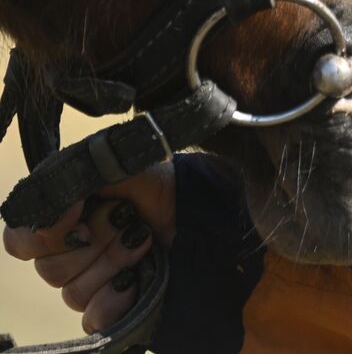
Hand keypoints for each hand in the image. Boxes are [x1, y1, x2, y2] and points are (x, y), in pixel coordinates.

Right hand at [2, 161, 174, 332]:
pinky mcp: (115, 302)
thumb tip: (54, 216)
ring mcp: (92, 280)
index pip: (20, 242)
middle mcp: (70, 252)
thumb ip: (75, 184)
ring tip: (143, 238)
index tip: (78, 213)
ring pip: (73, 293)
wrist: (197, 201)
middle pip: (50, 270)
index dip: (43, 234)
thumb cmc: (154, 181)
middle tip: (127, 218)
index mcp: (60, 220)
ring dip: (112, 262)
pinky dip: (115, 299)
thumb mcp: (114, 166)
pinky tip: (135, 279)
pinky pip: (94, 319)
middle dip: (96, 241)